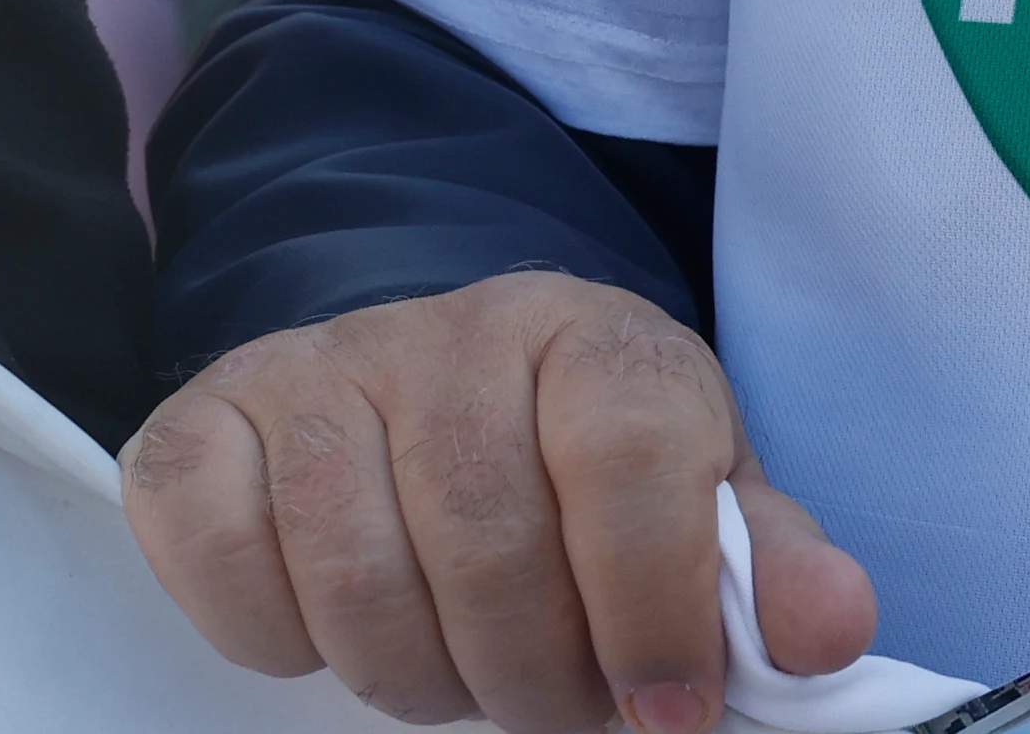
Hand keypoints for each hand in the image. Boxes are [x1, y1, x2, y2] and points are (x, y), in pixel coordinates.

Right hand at [124, 269, 875, 733]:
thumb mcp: (693, 497)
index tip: (665, 706)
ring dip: (417, 675)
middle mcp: (447, 332)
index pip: (627, 455)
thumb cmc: (578, 464)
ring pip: (354, 575)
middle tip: (558, 702)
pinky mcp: (203, 421)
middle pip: (487, 543)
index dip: (652, 607)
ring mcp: (314, 371)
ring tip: (461, 666)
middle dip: (533, 677)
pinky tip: (333, 622)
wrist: (429, 381)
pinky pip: (219, 560)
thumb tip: (827, 633)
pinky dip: (275, 635)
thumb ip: (764, 568)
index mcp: (591, 338)